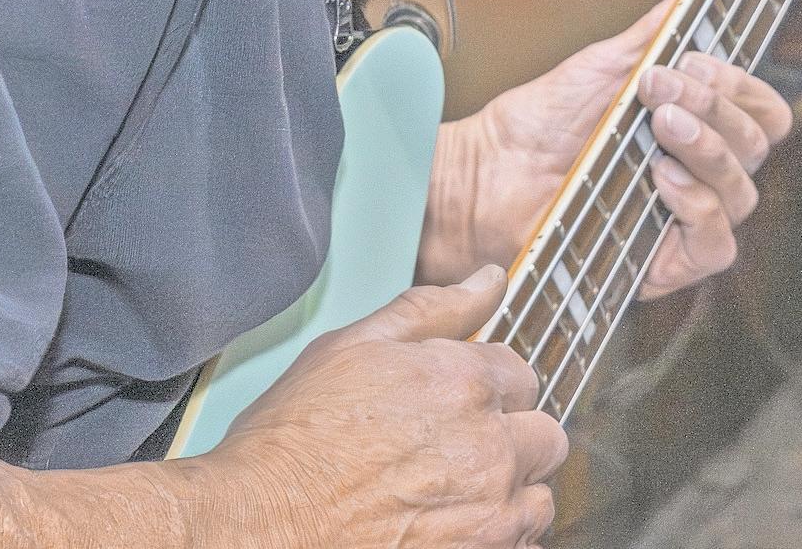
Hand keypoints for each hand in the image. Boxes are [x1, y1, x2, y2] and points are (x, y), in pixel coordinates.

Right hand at [197, 267, 563, 546]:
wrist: (258, 526)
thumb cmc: (293, 444)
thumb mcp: (353, 347)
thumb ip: (435, 308)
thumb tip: (491, 278)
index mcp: (464, 382)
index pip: (521, 375)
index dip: (485, 389)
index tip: (451, 408)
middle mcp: (489, 448)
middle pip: (543, 436)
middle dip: (509, 440)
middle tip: (454, 455)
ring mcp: (489, 515)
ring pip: (538, 499)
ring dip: (509, 495)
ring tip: (450, 499)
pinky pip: (521, 546)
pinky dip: (495, 539)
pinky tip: (447, 530)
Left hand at [419, 0, 792, 298]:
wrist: (489, 173)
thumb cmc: (540, 122)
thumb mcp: (606, 64)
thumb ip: (658, 29)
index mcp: (697, 126)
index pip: (761, 112)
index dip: (742, 87)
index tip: (694, 62)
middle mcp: (700, 173)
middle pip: (757, 146)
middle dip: (717, 109)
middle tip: (661, 92)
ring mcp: (684, 219)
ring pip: (742, 193)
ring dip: (707, 150)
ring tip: (658, 128)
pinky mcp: (664, 263)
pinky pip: (716, 245)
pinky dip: (697, 207)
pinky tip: (662, 180)